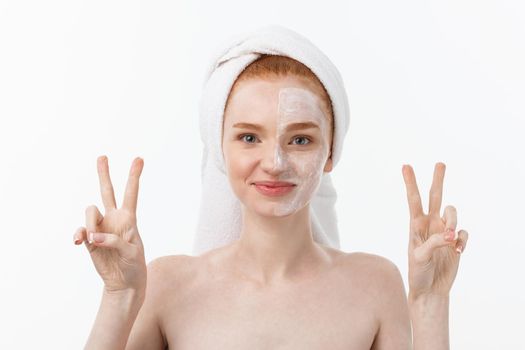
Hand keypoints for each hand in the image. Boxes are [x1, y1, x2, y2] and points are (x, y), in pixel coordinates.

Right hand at [73, 155, 146, 293]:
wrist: (123, 282)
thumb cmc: (133, 265)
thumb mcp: (131, 253)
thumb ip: (115, 241)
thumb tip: (94, 237)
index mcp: (129, 219)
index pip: (131, 194)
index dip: (134, 176)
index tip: (139, 159)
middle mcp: (114, 219)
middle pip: (107, 191)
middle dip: (104, 174)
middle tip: (102, 157)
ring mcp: (100, 227)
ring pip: (90, 211)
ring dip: (91, 224)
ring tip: (95, 240)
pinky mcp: (89, 239)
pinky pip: (80, 230)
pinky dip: (79, 234)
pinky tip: (79, 242)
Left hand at [402, 162, 468, 299]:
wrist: (429, 289)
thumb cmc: (418, 273)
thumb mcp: (419, 258)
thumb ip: (433, 243)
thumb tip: (449, 234)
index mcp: (415, 225)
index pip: (413, 200)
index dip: (410, 183)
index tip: (406, 166)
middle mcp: (429, 224)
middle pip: (435, 197)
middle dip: (438, 180)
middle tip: (440, 163)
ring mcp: (443, 231)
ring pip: (453, 213)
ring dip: (454, 222)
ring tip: (450, 240)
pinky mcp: (455, 241)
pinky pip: (463, 232)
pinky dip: (462, 239)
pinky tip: (459, 251)